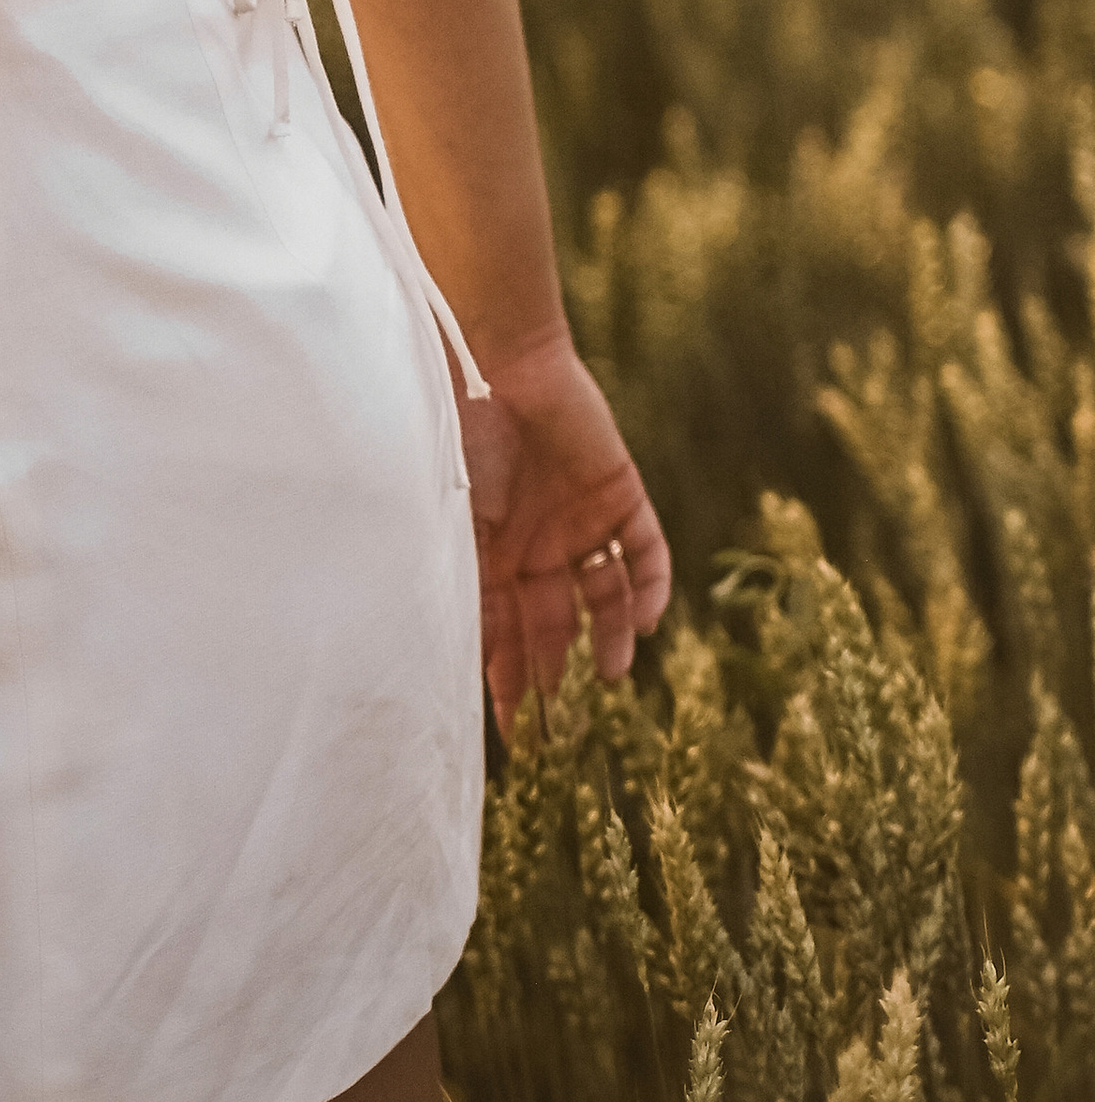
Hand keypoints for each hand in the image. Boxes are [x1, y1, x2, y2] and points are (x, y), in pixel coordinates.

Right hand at [461, 325, 670, 733]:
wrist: (502, 364)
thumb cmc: (465, 438)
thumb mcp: (456, 520)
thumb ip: (466, 579)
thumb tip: (453, 652)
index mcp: (492, 553)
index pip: (502, 634)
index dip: (507, 684)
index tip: (512, 737)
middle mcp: (537, 545)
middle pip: (551, 626)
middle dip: (553, 677)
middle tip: (561, 733)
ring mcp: (579, 521)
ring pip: (602, 597)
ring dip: (607, 639)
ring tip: (610, 677)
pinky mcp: (619, 494)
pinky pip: (643, 552)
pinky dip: (648, 588)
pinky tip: (645, 623)